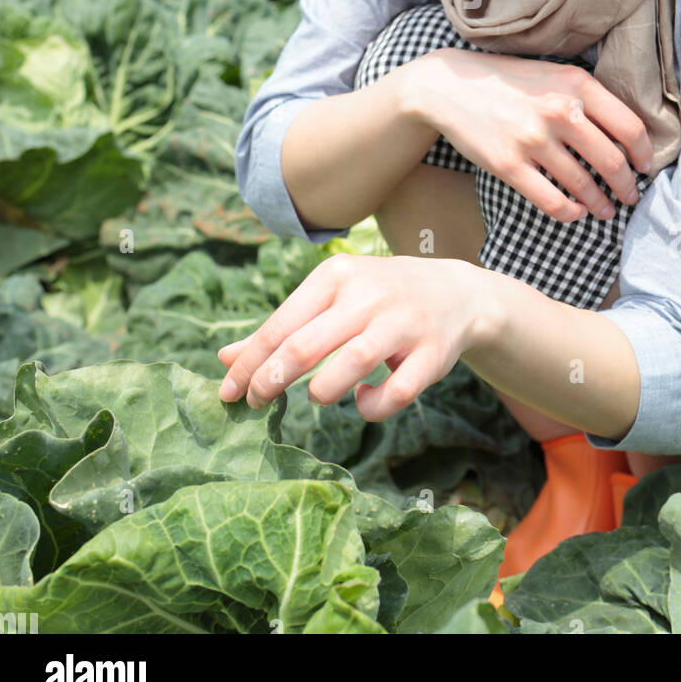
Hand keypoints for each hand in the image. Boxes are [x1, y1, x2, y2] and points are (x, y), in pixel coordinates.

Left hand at [217, 252, 485, 420]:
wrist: (455, 293)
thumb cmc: (377, 298)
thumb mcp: (329, 299)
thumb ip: (281, 328)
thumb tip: (225, 359)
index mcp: (337, 276)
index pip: (280, 325)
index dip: (248, 364)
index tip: (228, 393)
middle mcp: (369, 295)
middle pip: (306, 344)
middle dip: (272, 380)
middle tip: (256, 403)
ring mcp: (404, 322)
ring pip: (352, 363)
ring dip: (323, 391)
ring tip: (317, 396)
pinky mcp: (433, 353)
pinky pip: (397, 392)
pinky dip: (373, 406)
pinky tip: (363, 400)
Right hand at [412, 47, 652, 223]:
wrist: (449, 86)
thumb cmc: (508, 81)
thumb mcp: (553, 74)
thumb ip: (587, 98)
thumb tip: (624, 135)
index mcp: (576, 84)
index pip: (629, 127)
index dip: (643, 154)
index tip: (644, 167)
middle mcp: (559, 111)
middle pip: (612, 162)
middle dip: (627, 186)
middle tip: (630, 196)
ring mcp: (532, 139)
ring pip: (583, 185)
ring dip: (600, 203)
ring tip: (605, 209)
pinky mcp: (509, 164)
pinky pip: (551, 201)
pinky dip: (570, 213)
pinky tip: (575, 212)